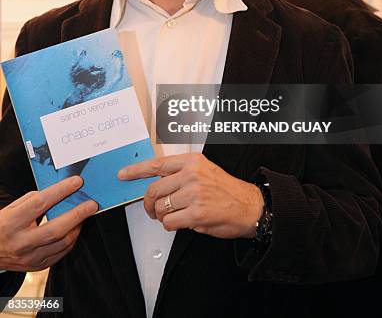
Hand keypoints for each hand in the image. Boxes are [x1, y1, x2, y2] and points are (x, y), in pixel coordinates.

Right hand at [0, 176, 97, 271]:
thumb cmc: (2, 225)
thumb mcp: (11, 208)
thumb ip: (33, 199)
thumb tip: (59, 191)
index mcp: (12, 223)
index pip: (40, 204)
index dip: (61, 191)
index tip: (77, 182)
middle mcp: (21, 243)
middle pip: (55, 229)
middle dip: (77, 214)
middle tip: (92, 204)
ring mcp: (29, 258)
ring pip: (61, 243)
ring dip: (77, 227)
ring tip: (85, 215)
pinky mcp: (37, 266)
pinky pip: (60, 254)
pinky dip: (71, 240)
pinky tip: (75, 229)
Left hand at [118, 153, 263, 237]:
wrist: (249, 206)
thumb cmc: (227, 191)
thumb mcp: (205, 171)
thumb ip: (181, 174)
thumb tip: (158, 183)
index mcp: (192, 161)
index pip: (157, 164)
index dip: (136, 170)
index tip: (124, 174)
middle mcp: (191, 174)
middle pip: (154, 190)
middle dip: (149, 204)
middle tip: (152, 210)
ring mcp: (193, 193)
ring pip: (160, 208)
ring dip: (162, 216)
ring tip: (172, 216)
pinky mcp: (196, 213)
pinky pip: (169, 222)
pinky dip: (171, 226)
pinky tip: (182, 222)